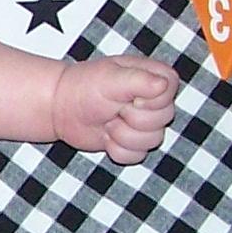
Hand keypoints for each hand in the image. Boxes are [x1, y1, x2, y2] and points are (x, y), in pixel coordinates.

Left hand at [51, 54, 179, 162]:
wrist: (62, 108)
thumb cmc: (85, 87)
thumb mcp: (110, 78)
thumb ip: (139, 80)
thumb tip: (163, 85)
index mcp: (155, 77)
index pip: (169, 92)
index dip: (148, 100)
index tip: (128, 96)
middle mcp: (155, 101)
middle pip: (162, 121)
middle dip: (132, 119)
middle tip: (113, 108)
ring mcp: (146, 124)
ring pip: (151, 142)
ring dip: (122, 135)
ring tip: (108, 120)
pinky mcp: (135, 143)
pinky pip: (137, 156)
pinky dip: (117, 149)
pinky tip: (106, 135)